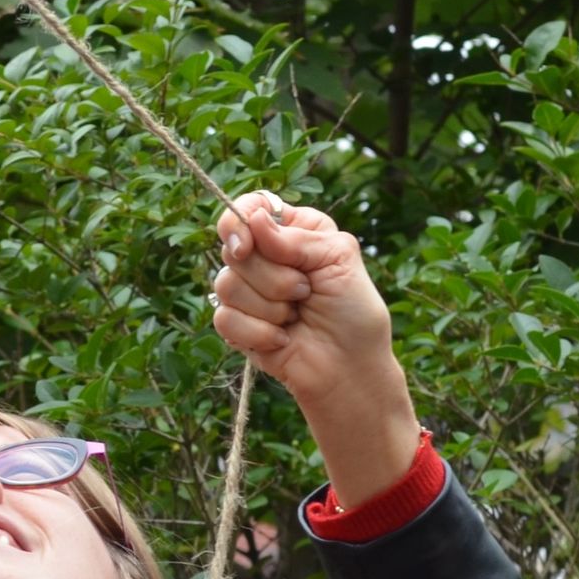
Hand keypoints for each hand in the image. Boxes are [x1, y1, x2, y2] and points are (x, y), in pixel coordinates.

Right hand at [211, 191, 395, 413]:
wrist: (350, 371)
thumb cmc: (354, 315)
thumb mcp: (338, 259)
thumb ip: (296, 238)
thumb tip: (254, 221)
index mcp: (294, 231)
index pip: (251, 207)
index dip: (240, 222)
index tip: (249, 244)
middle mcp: (267, 256)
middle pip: (235, 247)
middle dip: (272, 276)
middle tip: (304, 293)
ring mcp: (249, 292)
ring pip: (226, 284)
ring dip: (269, 307)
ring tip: (296, 318)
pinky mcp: (237, 326)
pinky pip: (224, 318)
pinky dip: (258, 332)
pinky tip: (283, 340)